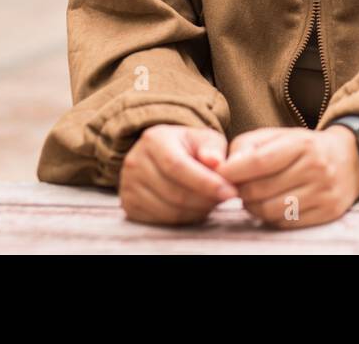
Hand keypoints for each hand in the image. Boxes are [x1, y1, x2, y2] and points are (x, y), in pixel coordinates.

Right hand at [118, 124, 237, 225]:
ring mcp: (128, 185)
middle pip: (174, 192)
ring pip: (168, 209)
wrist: (164, 155)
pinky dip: (184, 218)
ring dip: (197, 210)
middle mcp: (135, 162)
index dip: (205, 182)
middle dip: (205, 199)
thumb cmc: (190, 147)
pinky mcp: (129, 205)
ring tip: (213, 200)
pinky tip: (196, 207)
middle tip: (226, 197)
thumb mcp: (205, 139)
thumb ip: (213, 148)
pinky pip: (161, 220)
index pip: (177, 166)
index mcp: (154, 139)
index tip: (229, 192)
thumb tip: (217, 162)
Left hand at [214, 126, 358, 228]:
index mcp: (302, 144)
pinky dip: (271, 217)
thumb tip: (221, 167)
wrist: (350, 159)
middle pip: (260, 190)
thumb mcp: (278, 135)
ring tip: (254, 197)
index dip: (233, 171)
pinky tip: (273, 204)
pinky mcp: (328, 211)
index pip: (259, 162)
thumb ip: (247, 146)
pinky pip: (286, 223)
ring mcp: (324, 192)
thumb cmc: (304, 147)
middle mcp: (316, 167)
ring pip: (270, 210)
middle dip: (241, 191)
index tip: (218, 175)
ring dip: (253, 207)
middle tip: (238, 187)